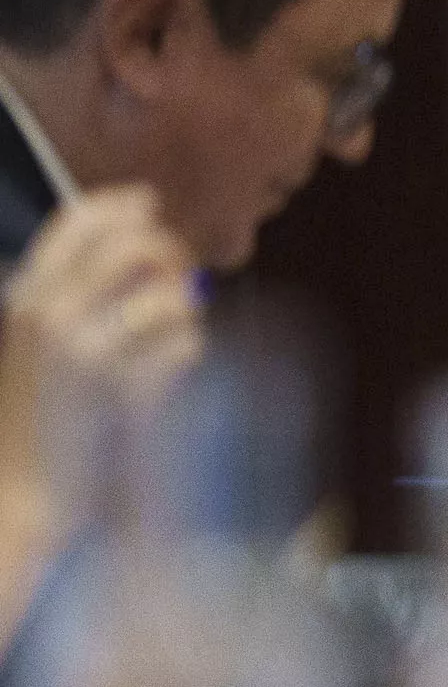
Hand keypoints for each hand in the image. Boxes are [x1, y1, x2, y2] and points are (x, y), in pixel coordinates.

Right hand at [0, 191, 199, 589]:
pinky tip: (170, 369)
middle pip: (137, 245)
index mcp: (25, 294)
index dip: (121, 205)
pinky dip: (188, 352)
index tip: (149, 203)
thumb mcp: (35, 338)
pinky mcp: (123, 388)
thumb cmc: (35, 411)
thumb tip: (138, 235)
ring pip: (172, 295)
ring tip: (175, 330)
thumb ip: (72, 290)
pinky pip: (186, 344)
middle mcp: (52, 312)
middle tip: (178, 276)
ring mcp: (88, 349)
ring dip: (185, 309)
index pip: (77, 222)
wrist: (21, 484)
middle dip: (170, 254)